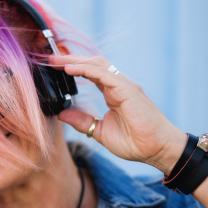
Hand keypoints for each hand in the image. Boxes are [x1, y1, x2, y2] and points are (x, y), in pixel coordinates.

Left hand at [49, 55, 186, 174]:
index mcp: (113, 93)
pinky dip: (85, 69)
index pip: (91, 73)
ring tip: (56, 60)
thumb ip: (82, 121)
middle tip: (50, 58)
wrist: (158, 150)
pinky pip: (103, 74)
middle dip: (71, 59)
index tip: (54, 67)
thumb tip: (61, 113)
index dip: (73, 68)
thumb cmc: (136, 142)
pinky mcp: (127, 90)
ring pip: (97, 64)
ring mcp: (124, 85)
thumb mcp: (100, 131)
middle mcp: (119, 85)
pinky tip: (70, 69)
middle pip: (92, 64)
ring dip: (75, 60)